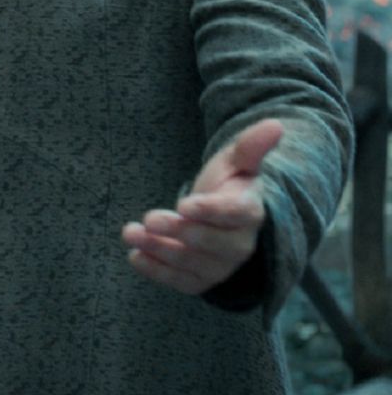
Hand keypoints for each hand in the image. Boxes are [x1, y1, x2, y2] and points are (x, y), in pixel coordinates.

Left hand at [121, 118, 281, 295]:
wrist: (222, 216)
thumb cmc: (229, 185)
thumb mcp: (236, 162)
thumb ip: (251, 146)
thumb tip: (276, 125)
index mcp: (250, 211)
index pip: (236, 215)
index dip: (210, 211)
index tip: (184, 204)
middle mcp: (239, 244)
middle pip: (214, 244)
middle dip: (181, 232)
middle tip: (150, 218)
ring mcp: (221, 265)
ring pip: (194, 264)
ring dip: (160, 251)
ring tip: (130, 233)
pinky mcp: (201, 279)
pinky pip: (182, 282)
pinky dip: (158, 272)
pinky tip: (135, 256)